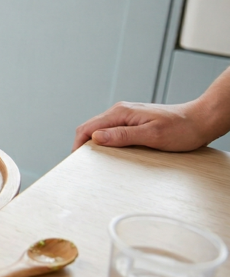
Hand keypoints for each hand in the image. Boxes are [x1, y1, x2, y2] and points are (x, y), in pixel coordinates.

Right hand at [72, 101, 212, 151]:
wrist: (201, 120)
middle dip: (82, 145)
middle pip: (90, 128)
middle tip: (83, 165)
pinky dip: (105, 142)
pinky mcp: (133, 122)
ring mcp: (126, 116)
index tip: (76, 160)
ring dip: (94, 144)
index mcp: (121, 113)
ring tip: (94, 161)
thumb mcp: (152, 135)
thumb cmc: (182, 129)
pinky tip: (109, 153)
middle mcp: (121, 111)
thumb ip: (123, 135)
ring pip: (100, 130)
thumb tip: (96, 137)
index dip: (78, 144)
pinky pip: (111, 131)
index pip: (88, 127)